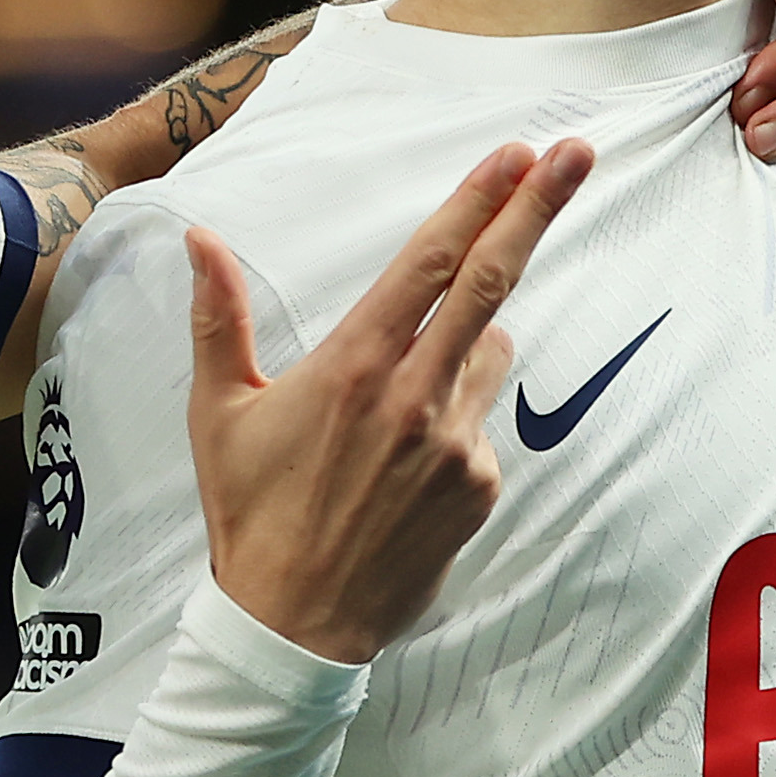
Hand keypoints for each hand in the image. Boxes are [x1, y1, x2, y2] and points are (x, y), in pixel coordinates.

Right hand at [186, 141, 591, 663]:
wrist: (295, 623)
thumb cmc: (251, 512)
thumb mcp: (218, 410)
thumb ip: (218, 317)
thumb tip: (199, 239)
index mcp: (351, 366)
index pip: (429, 262)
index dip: (476, 200)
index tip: (515, 153)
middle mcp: (413, 395)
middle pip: (491, 280)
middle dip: (537, 209)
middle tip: (576, 154)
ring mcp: (455, 443)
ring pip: (490, 353)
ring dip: (473, 339)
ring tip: (408, 389)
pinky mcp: (480, 486)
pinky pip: (481, 423)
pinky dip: (456, 417)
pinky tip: (402, 464)